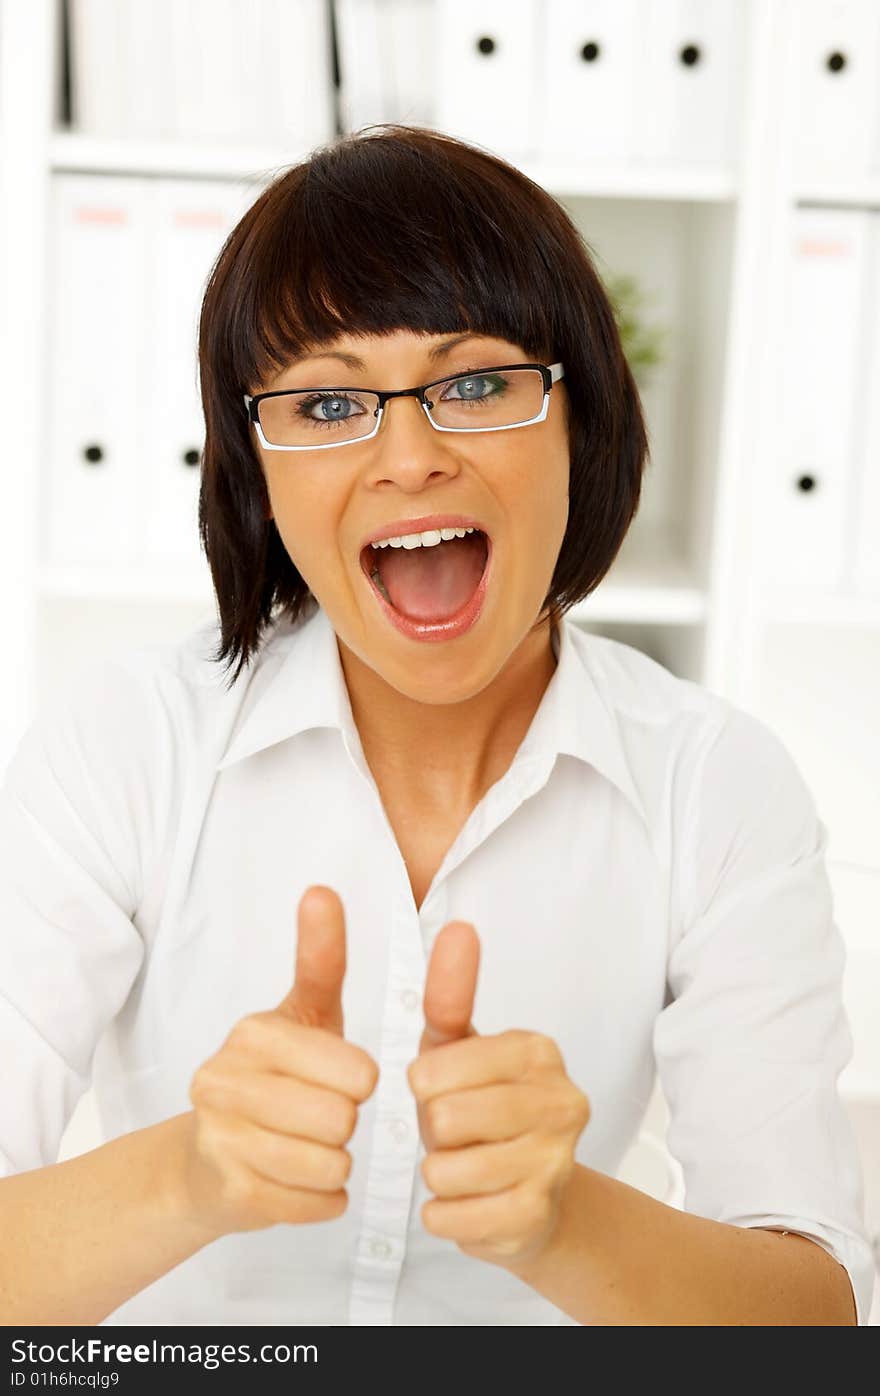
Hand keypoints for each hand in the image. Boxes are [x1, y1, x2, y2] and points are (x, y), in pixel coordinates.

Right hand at [184, 885, 378, 1235]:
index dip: (360, 1081)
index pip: (356, 1069)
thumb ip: (321, 957)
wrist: (205, 1163)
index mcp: (253, 1033)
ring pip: (332, 1164)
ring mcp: (221, 1139)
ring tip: (308, 1147)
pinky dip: (323, 1199)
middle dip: (346, 1124)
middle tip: (319, 1117)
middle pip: (344, 1118)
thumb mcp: (304, 1014)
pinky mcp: (229, 1193)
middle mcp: (224, 1080)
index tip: (344, 1079)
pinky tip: (298, 1181)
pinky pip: (319, 1203)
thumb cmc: (274, 1080)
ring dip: (335, 1163)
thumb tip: (322, 888)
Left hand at [407, 922, 590, 1268]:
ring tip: (463, 1165)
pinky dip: (444, 1214)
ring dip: (438, 1174)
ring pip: (445, 1171)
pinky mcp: (536, 1217)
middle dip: (434, 1132)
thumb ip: (450, 992)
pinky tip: (468, 1202)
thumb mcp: (458, 1049)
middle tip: (458, 1133)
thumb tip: (459, 928)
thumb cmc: (482, 1110)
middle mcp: (561, 1102)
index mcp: (538, 1051)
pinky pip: (450, 1217)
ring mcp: (556, 1163)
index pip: (436, 1067)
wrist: (532, 1197)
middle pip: (445, 1119)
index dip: (424, 1086)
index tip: (443, 1089)